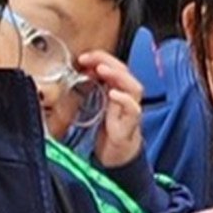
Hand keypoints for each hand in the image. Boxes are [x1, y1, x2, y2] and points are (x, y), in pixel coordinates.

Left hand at [75, 47, 146, 170]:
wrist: (117, 155)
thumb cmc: (109, 128)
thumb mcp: (97, 104)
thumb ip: (92, 89)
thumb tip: (79, 73)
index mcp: (118, 89)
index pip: (113, 66)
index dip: (99, 58)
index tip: (83, 58)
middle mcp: (127, 96)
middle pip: (124, 71)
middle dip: (107, 61)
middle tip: (89, 59)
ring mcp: (131, 110)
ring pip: (133, 87)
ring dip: (117, 76)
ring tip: (102, 69)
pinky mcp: (130, 124)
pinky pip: (133, 109)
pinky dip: (124, 100)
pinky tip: (113, 94)